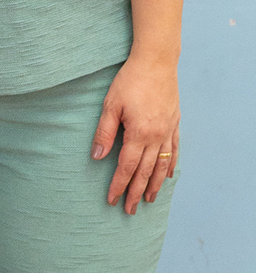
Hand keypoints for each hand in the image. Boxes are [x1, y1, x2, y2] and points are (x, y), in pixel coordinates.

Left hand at [91, 55, 179, 212]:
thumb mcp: (111, 104)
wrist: (157, 62)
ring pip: (162, 166)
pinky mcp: (174, 123)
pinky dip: (171, 166)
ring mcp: (168, 131)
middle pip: (146, 172)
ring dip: (155, 185)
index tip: (112, 200)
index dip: (119, 185)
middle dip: (137, 192)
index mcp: (139, 134)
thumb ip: (104, 132)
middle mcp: (156, 137)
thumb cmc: (130, 80)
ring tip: (150, 200)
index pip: (127, 168)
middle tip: (130, 210)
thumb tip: (97, 157)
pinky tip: (168, 176)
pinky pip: (174, 151)